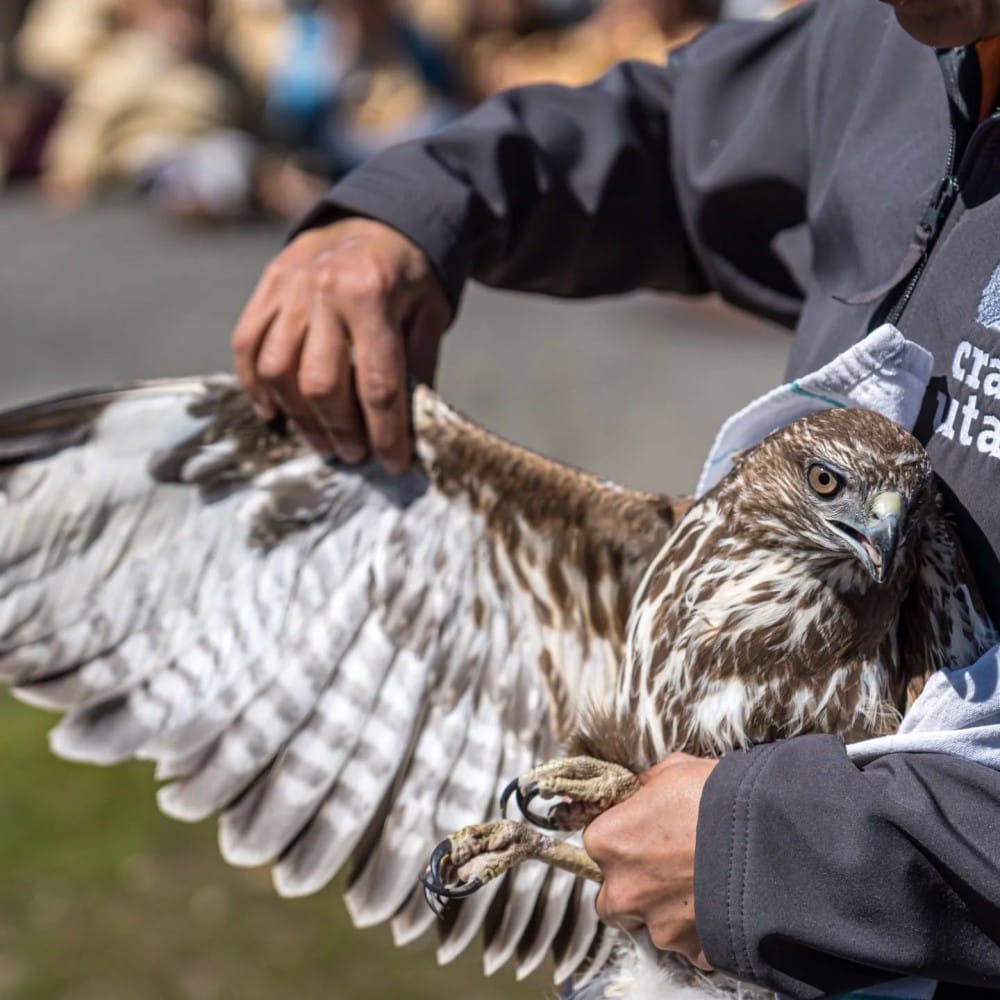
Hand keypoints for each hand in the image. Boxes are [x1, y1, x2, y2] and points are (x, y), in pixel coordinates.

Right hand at [232, 217, 452, 472]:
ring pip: (277, 369)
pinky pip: (246, 343)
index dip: (386, 432)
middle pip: (320, 382)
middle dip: (338, 428)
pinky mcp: (267, 285)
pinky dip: (254, 384)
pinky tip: (272, 411)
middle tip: (352, 453)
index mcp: (374, 295)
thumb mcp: (430, 312)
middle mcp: (325, 290)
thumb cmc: (410, 272)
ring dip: (297, 416)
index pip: (378, 382)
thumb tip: (409, 424)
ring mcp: (290, 286)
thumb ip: (418, 364)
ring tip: (320, 439)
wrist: (377, 213)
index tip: (393, 463)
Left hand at [582, 753, 717, 968]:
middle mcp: (623, 890)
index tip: (643, 834)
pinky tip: (721, 906)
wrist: (768, 837)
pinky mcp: (694, 951)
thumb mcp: (673, 770)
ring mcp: (658, 927)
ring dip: (668, 912)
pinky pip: (691, 946)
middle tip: (666, 867)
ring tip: (701, 886)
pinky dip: (702, 932)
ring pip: (651, 926)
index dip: (622, 838)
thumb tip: (642, 789)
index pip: (596, 844)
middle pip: (613, 898)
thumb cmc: (715, 797)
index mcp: (608, 841)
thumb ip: (646, 786)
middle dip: (633, 886)